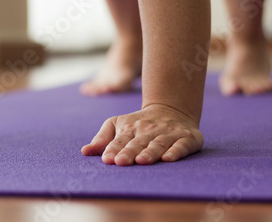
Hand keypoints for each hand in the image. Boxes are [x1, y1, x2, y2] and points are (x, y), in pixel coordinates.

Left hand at [81, 104, 202, 165]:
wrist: (171, 109)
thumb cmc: (139, 122)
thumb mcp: (118, 124)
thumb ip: (102, 139)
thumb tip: (84, 152)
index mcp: (130, 127)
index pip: (120, 140)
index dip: (113, 149)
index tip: (106, 160)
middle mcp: (148, 130)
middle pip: (138, 142)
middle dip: (129, 152)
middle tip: (121, 162)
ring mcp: (168, 133)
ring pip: (158, 143)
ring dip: (150, 152)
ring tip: (142, 161)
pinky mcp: (186, 138)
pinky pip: (181, 145)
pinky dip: (175, 151)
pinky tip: (168, 158)